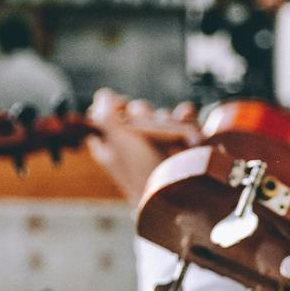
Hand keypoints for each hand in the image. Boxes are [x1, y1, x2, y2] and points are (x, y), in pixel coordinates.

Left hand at [87, 88, 195, 204]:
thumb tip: (103, 96)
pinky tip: (185, 117)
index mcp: (113, 146)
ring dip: (166, 122)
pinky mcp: (184, 143)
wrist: (179, 194)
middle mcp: (136, 143)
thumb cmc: (143, 172)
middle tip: (146, 130)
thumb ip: (106, 116)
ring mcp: (162, 144)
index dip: (113, 109)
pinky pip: (184, 119)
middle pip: (137, 111)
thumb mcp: (118, 143)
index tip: (120, 107)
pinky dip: (186, 117)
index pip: (107, 116)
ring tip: (172, 139)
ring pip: (161, 115)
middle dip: (144, 116)